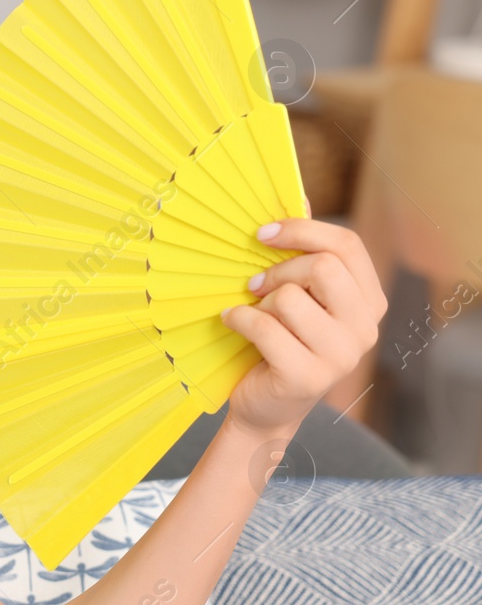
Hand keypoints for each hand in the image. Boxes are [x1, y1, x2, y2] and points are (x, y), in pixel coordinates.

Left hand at [218, 213, 388, 437]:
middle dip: (280, 270)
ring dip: (259, 304)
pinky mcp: (308, 377)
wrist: (266, 406)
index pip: (347, 246)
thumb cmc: (279, 343)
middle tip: (256, 285)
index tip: (262, 233)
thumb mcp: (297, 297)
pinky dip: (240, 321)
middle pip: (324, 267)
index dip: (302, 231)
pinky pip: (265, 328)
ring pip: (290, 299)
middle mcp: (365, 328)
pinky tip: (235, 325)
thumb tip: (296, 197)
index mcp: (368, 302)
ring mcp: (341, 356)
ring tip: (254, 316)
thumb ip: (302, 255)